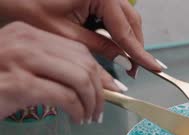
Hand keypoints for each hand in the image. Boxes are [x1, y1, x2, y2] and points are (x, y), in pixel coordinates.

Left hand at [0, 0, 163, 75]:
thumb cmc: (30, 7)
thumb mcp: (67, 34)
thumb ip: (100, 47)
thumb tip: (125, 62)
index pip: (125, 30)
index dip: (140, 53)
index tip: (156, 68)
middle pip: (132, 23)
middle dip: (135, 47)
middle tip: (134, 71)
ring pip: (127, 19)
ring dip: (127, 40)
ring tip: (126, 62)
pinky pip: (116, 16)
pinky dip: (117, 32)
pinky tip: (115, 47)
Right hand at [0, 22, 124, 122]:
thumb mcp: (24, 68)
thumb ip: (53, 68)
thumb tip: (95, 85)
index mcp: (29, 34)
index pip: (78, 50)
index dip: (100, 72)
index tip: (111, 90)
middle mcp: (26, 42)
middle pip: (84, 63)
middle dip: (100, 90)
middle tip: (99, 110)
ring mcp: (22, 61)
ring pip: (79, 79)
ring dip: (92, 102)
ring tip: (89, 117)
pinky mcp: (20, 85)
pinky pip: (65, 97)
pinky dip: (78, 110)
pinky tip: (76, 119)